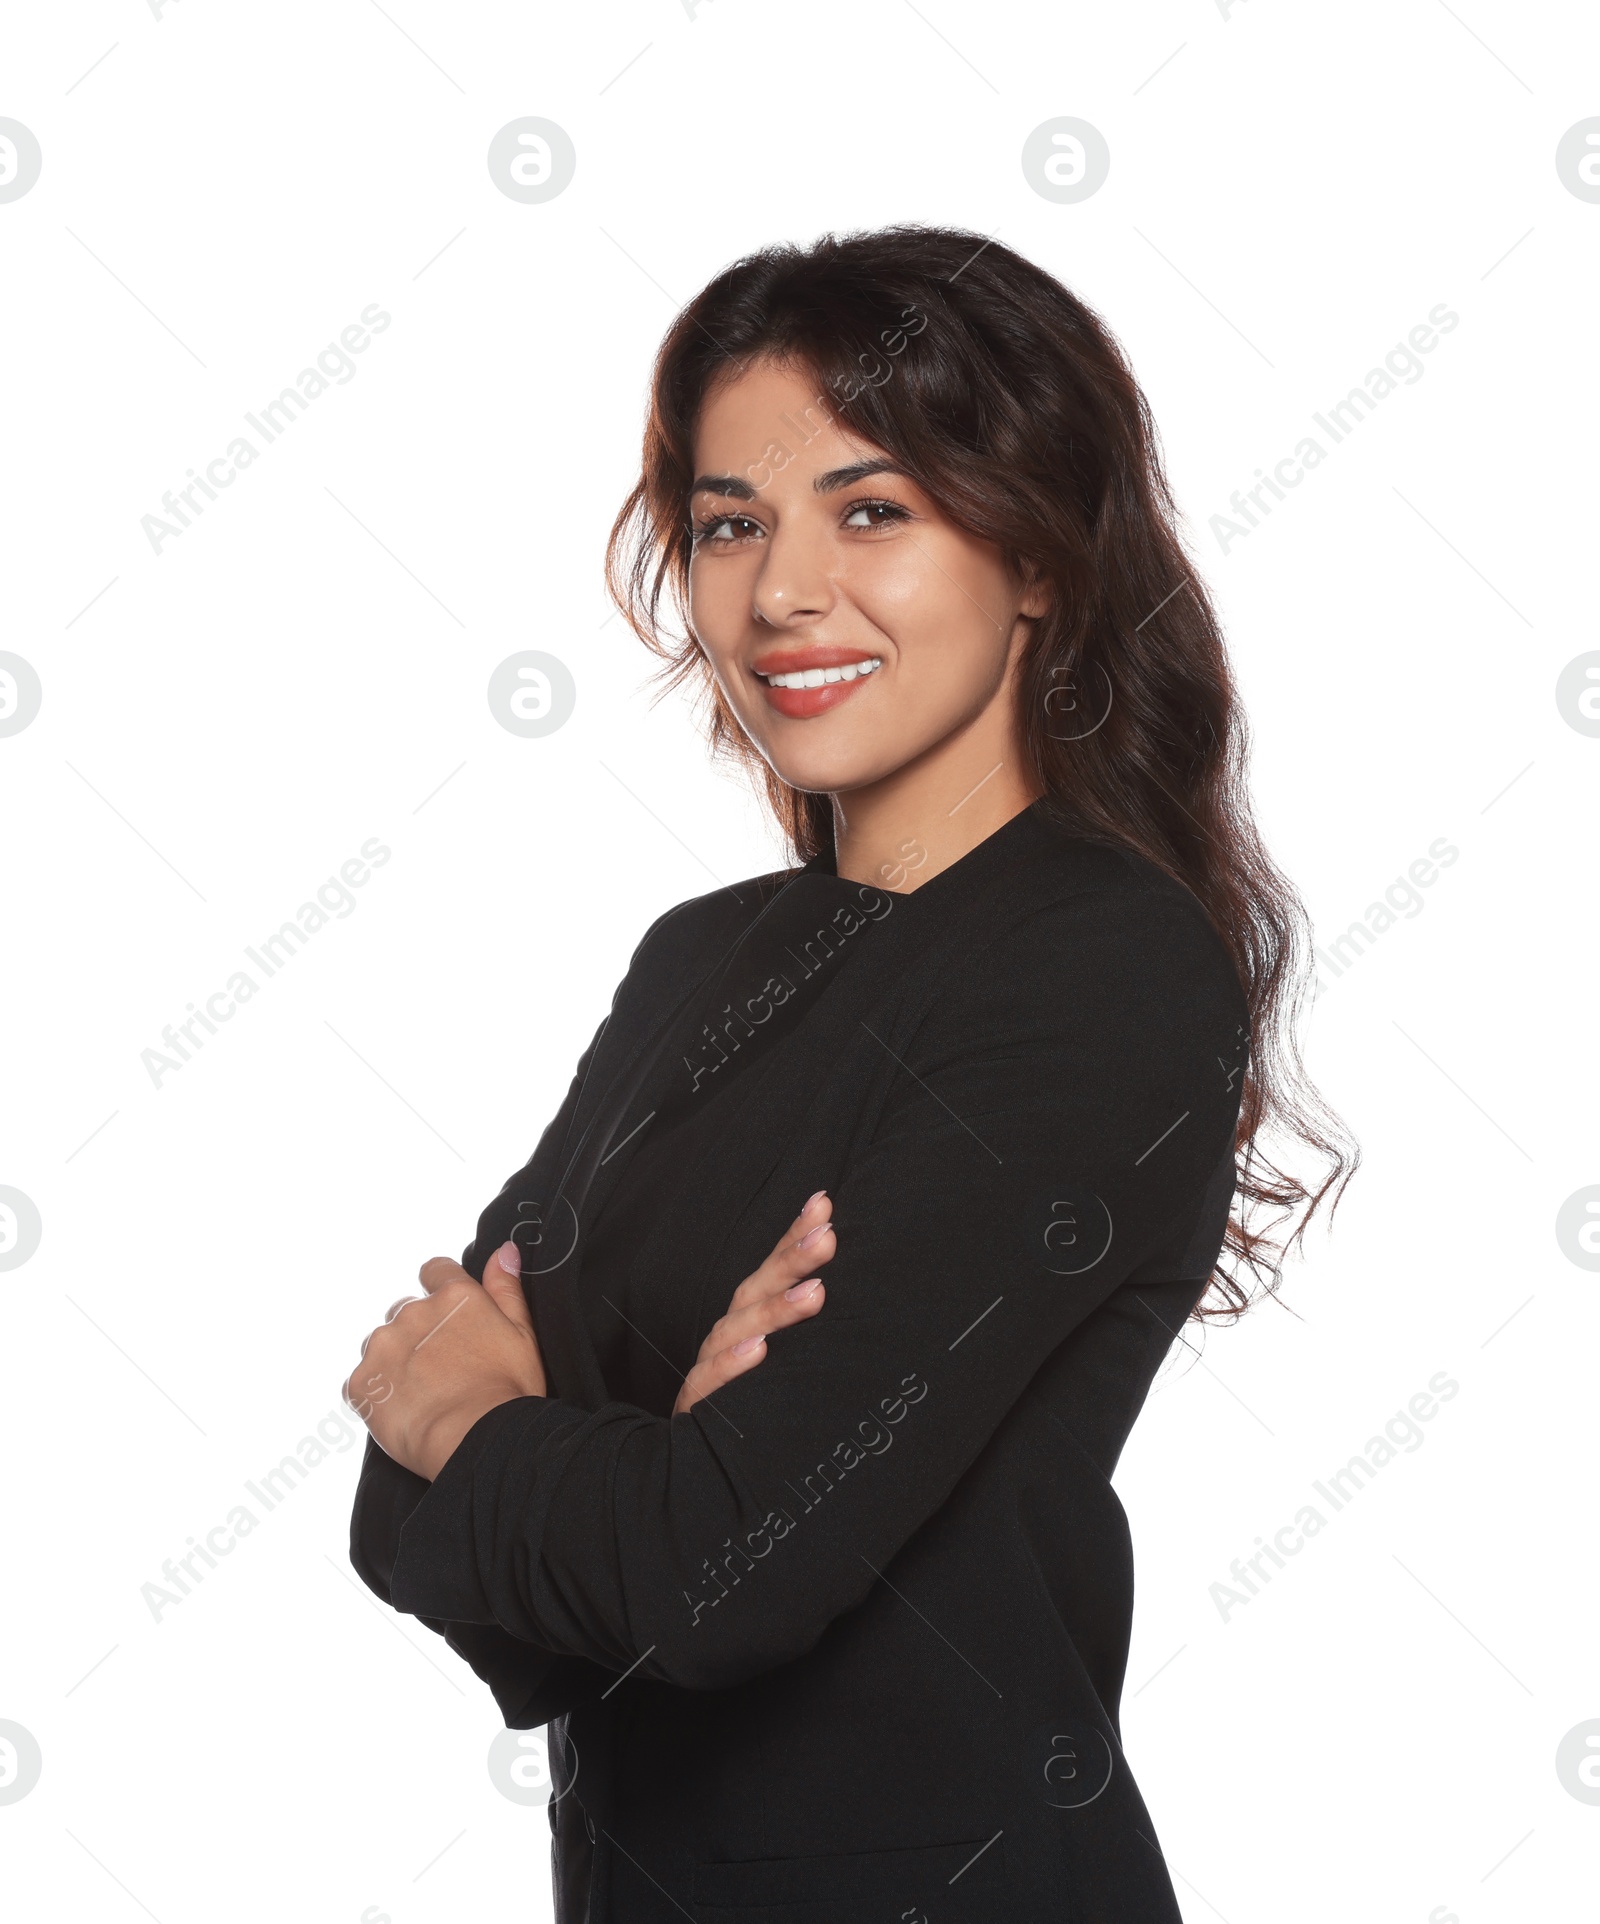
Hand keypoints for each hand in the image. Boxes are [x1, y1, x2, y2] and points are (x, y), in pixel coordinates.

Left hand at [343, 1240, 545, 1480]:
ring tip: (422, 1394)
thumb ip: (506, 1288)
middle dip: (419, 1333)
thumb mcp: (523, 1334)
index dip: (442, 1290)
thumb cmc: (507, 1392)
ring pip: (381, 1345)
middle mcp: (412, 1313)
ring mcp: (382, 1347)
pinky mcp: (361, 1384)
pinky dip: (378, 1393)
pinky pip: (363, 1382)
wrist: (476, 1441)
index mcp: (454, 1297)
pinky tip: (403, 1411)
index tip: (450, 1316)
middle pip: (406, 1311)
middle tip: (442, 1369)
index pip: (435, 1270)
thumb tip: (503, 1249)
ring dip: (395, 1360)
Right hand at [673, 1191, 835, 1414]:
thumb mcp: (785, 1360)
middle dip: (791, 1261)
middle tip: (828, 1238)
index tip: (823, 1206)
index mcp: (751, 1319)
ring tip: (814, 1294)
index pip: (774, 1270)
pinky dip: (732, 1364)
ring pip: (737, 1331)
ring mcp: (712, 1369)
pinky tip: (758, 1350)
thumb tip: (847, 1286)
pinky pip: (710, 1382)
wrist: (701, 1468)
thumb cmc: (755, 1402)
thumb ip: (805, 1323)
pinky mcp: (699, 1407)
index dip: (795, 1236)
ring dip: (774, 1310)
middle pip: (757, 1289)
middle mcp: (731, 1335)